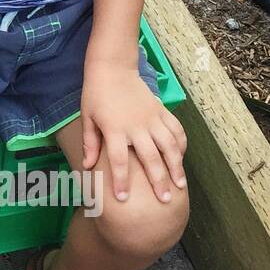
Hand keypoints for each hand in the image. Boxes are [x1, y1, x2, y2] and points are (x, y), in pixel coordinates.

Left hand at [81, 60, 187, 203]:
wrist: (113, 68)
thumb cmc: (96, 95)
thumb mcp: (88, 118)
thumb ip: (89, 143)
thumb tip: (86, 167)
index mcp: (114, 129)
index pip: (118, 160)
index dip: (121, 181)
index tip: (124, 198)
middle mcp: (136, 126)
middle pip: (150, 157)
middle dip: (158, 180)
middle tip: (164, 200)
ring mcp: (152, 118)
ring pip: (169, 146)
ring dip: (176, 166)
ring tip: (180, 186)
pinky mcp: (162, 111)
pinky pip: (176, 130)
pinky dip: (181, 144)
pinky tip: (182, 158)